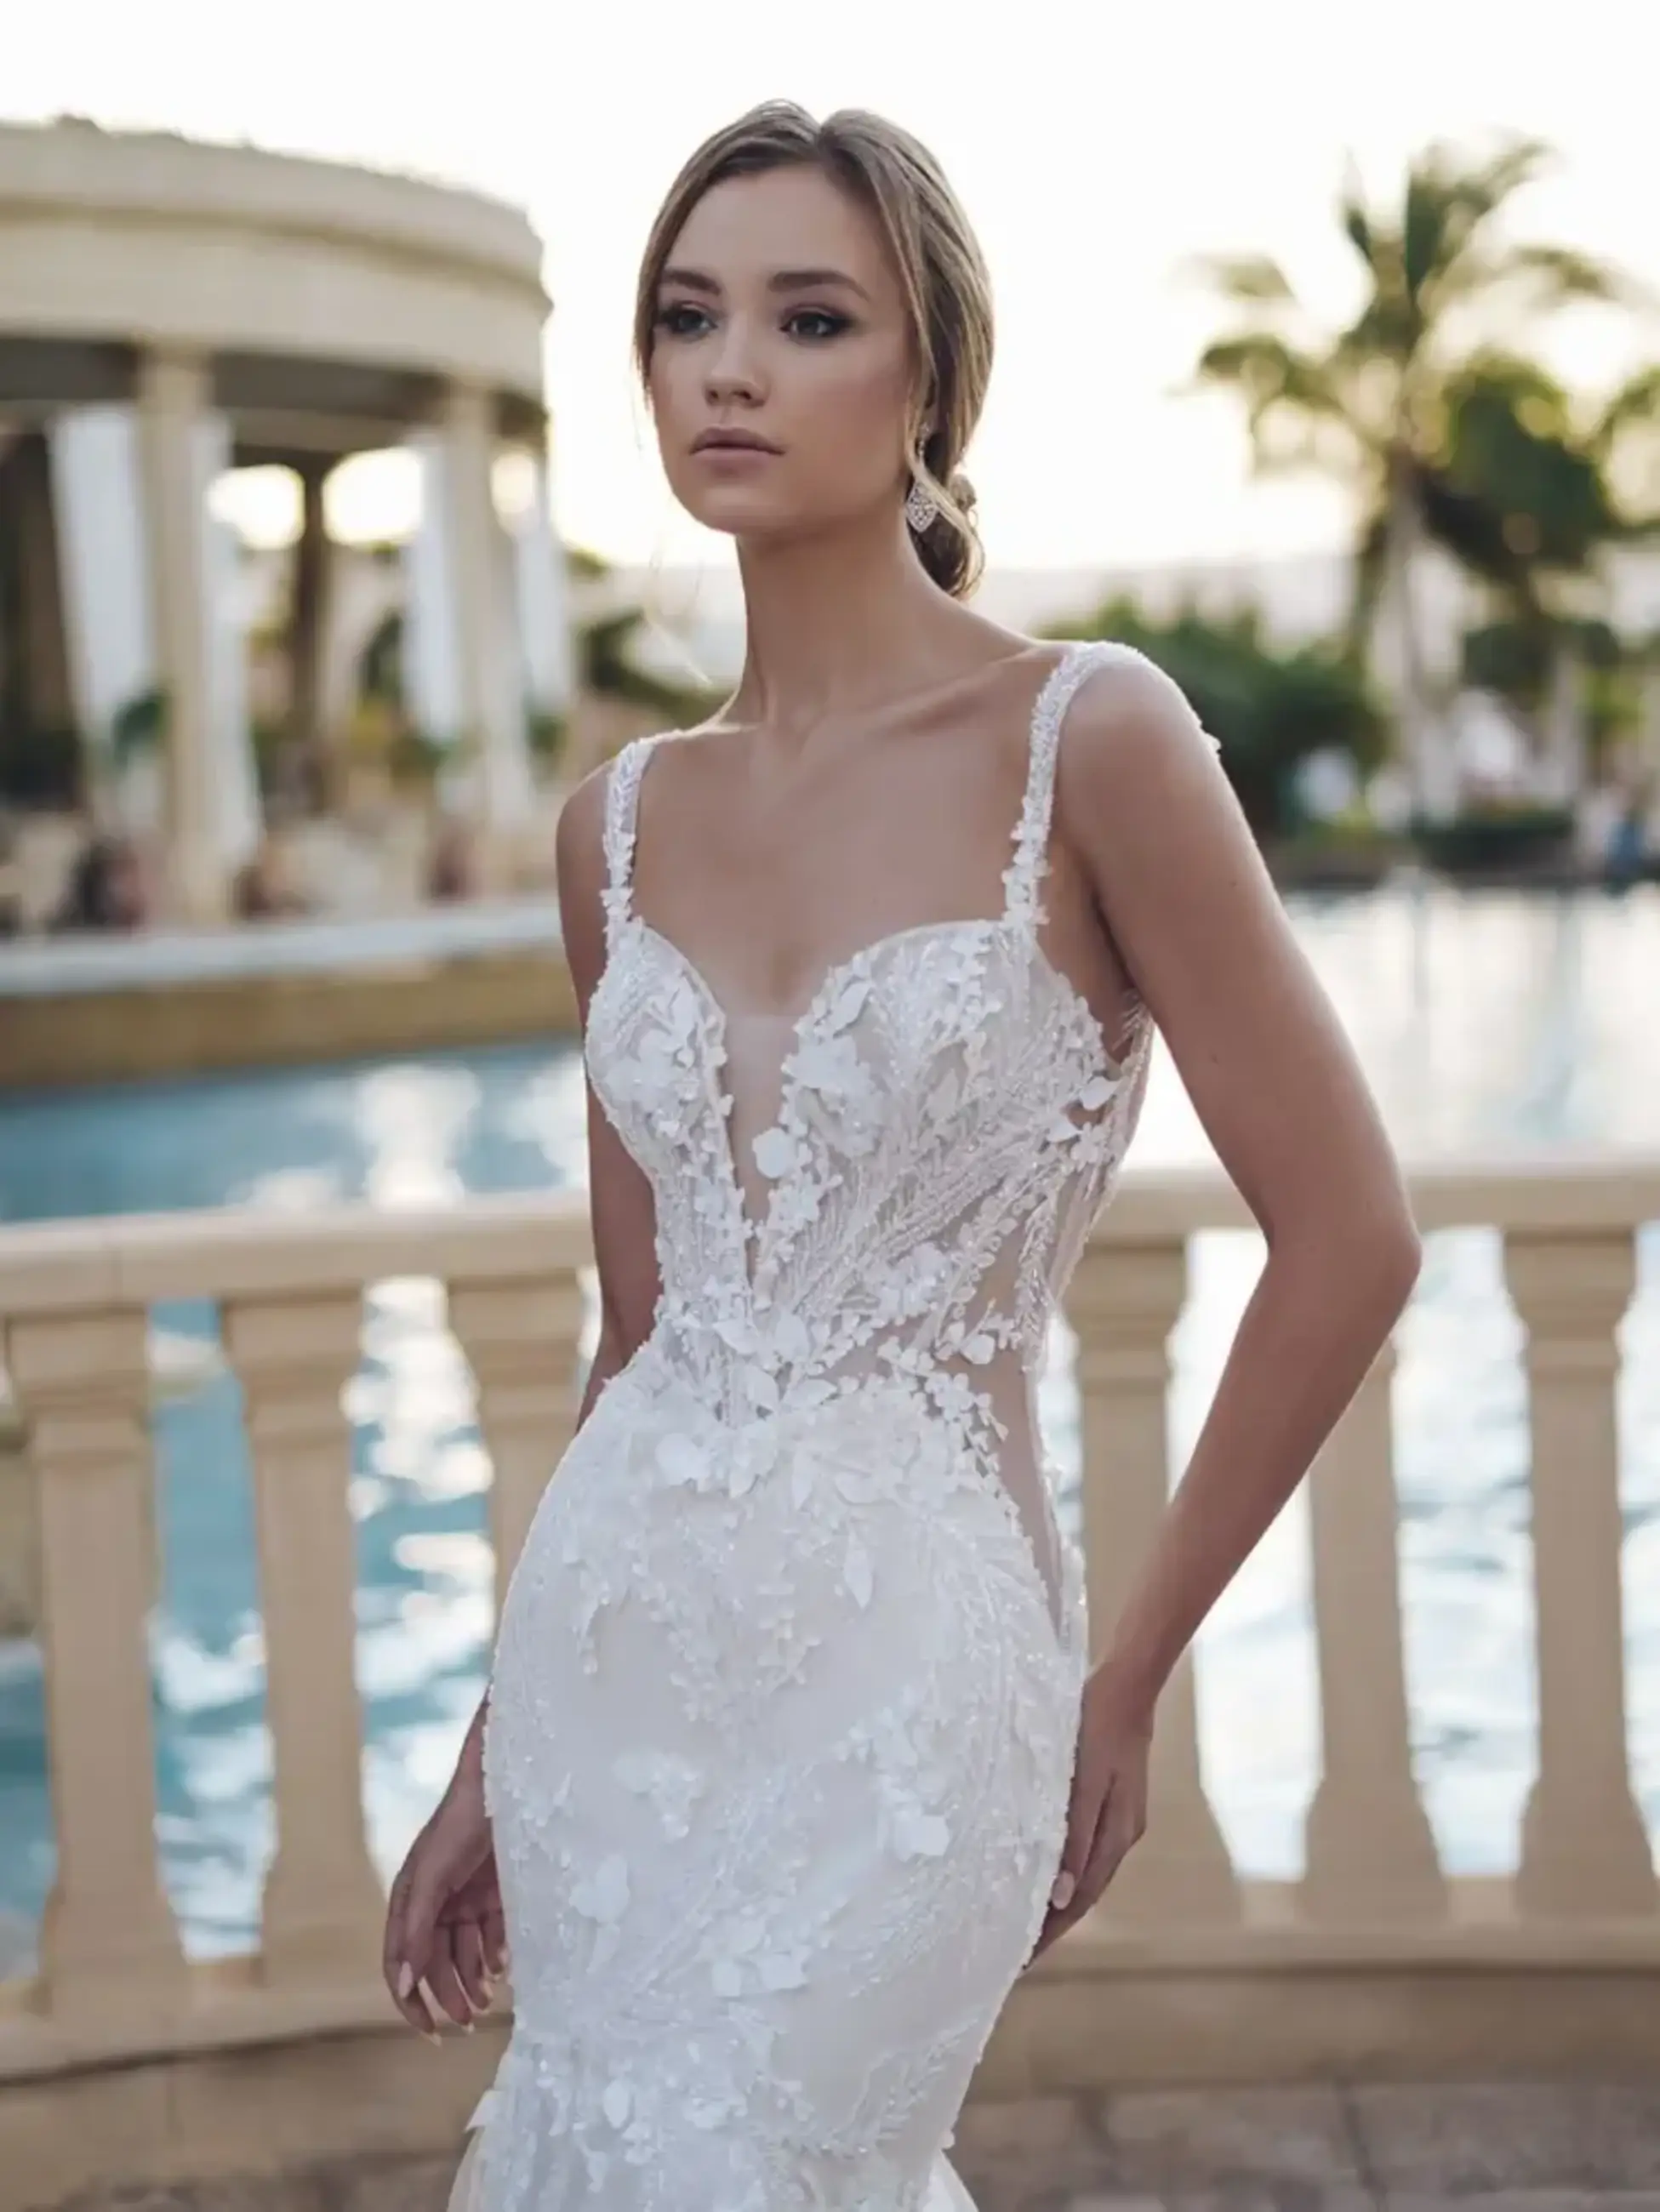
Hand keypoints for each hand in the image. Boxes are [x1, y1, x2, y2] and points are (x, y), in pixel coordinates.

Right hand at [383, 1773, 504, 2037]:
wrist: (503, 1780)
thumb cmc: (460, 1823)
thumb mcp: (433, 1877)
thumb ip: (417, 1930)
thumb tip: (405, 1985)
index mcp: (408, 1901)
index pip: (400, 1963)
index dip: (411, 2000)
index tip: (429, 2032)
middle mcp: (434, 1903)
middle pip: (435, 1963)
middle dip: (449, 1995)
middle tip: (469, 2023)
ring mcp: (465, 1898)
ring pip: (464, 1954)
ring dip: (472, 1981)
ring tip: (487, 2001)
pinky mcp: (495, 1892)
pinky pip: (491, 1935)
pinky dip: (495, 1955)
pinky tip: (504, 1968)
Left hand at [1028, 1660, 1152, 1960]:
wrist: (1126, 1689)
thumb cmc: (1098, 1727)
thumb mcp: (1084, 1780)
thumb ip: (1074, 1835)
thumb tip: (1063, 1895)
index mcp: (1116, 1835)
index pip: (1080, 1900)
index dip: (1052, 1931)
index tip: (1022, 1959)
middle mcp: (1121, 1836)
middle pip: (1084, 1895)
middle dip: (1053, 1926)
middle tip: (1016, 1955)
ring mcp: (1118, 1821)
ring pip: (1085, 1875)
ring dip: (1057, 1902)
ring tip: (1024, 1924)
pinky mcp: (1110, 1804)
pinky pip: (1085, 1851)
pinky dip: (1064, 1872)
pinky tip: (1045, 1874)